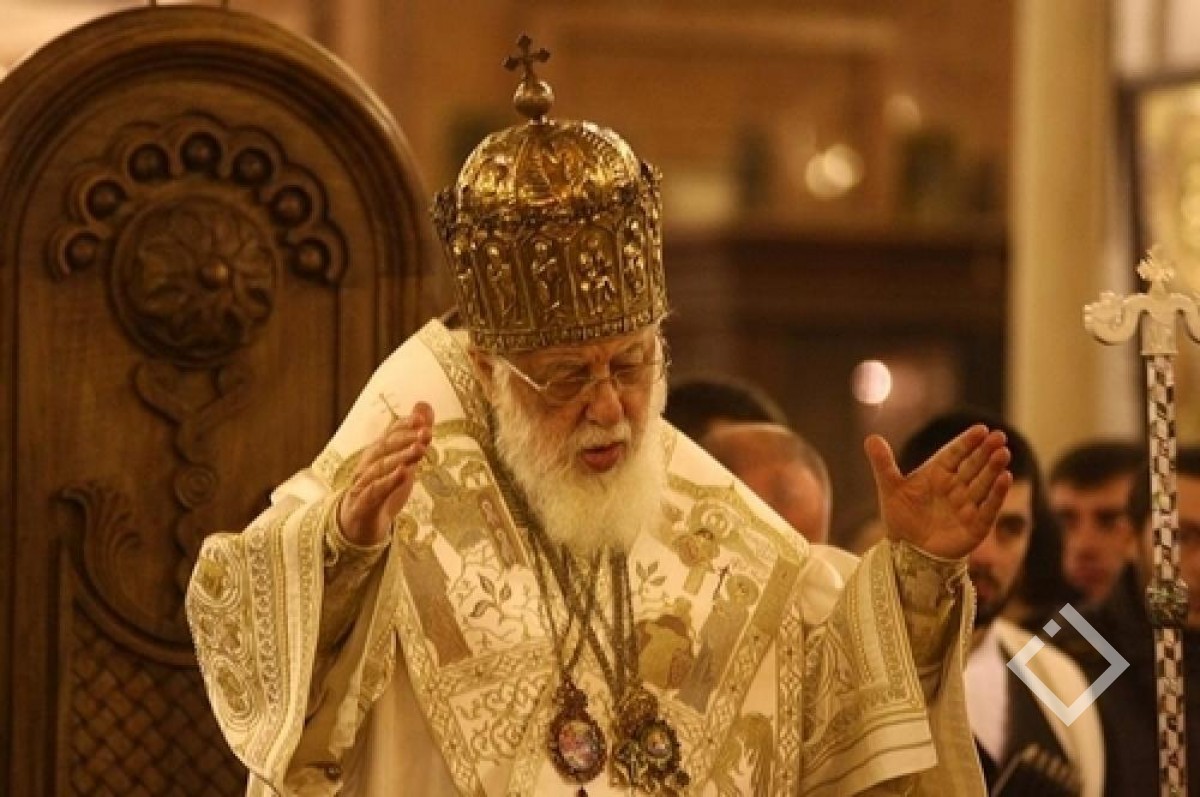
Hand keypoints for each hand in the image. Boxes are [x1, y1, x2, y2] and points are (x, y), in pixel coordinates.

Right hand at [338, 401, 433, 545]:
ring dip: (400, 457)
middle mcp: (368, 464)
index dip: (404, 425)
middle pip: (384, 447)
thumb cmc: (382, 488)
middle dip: (405, 438)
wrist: (359, 525)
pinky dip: (388, 482)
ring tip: (419, 449)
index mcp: (378, 453)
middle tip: (425, 432)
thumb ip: (415, 436)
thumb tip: (424, 406)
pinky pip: (375, 492)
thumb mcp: (403, 461)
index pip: (390, 433)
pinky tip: (404, 474)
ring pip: (380, 468)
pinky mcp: (362, 505)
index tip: (421, 419)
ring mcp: (363, 484)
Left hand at [864, 424, 1011, 559]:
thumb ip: (883, 464)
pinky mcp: (975, 525)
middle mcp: (955, 487)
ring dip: (993, 468)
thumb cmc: (901, 518)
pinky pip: (988, 507)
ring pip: (983, 483)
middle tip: (999, 436)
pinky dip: (997, 494)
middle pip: (973, 465)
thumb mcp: (890, 489)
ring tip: (1003, 453)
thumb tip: (871, 438)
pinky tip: (1005, 478)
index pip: (955, 453)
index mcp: (937, 474)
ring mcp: (967, 505)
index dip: (967, 442)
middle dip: (985, 451)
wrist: (907, 554)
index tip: (981, 429)